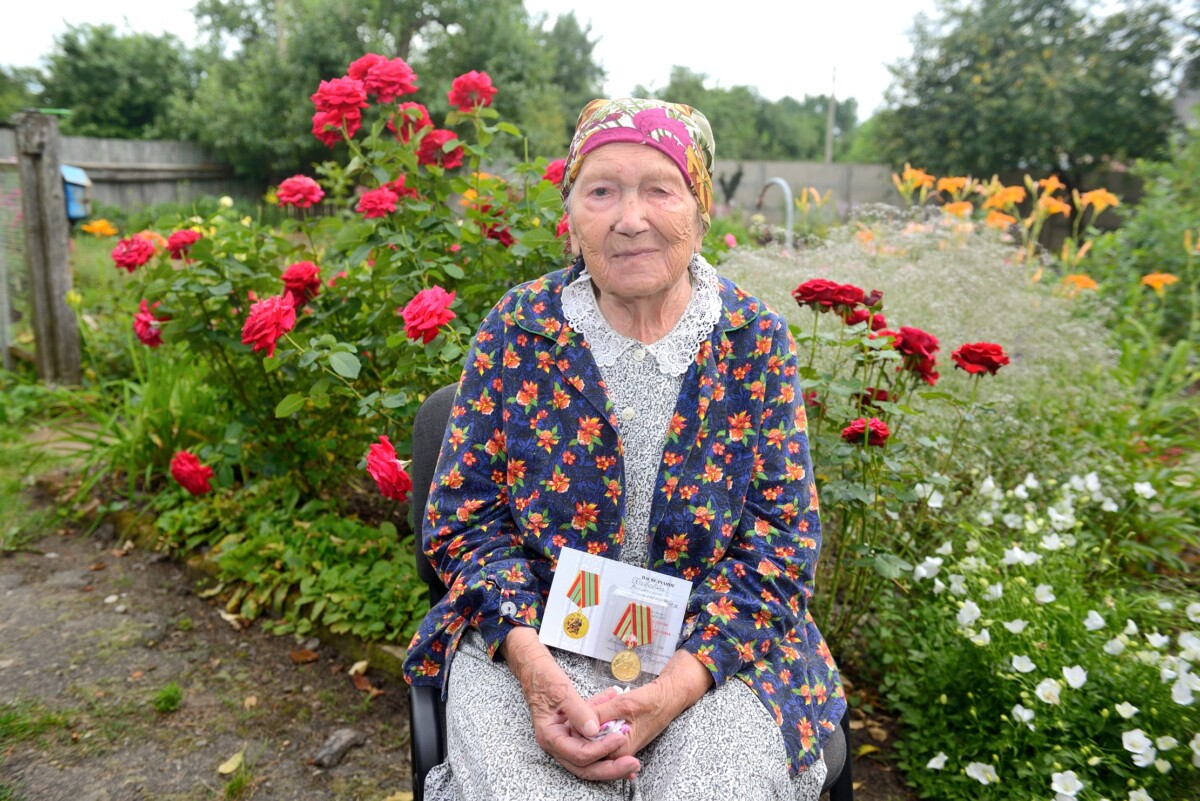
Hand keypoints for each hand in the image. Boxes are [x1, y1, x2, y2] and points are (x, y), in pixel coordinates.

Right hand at [501, 628, 640, 780]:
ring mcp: (565, 741)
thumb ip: (579, 711)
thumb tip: (594, 731)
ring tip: (632, 763)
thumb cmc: (544, 679)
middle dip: (610, 769)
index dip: (601, 749)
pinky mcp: (574, 735)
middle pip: (585, 767)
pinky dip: (608, 747)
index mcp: (550, 737)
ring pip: (590, 762)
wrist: (536, 671)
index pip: (578, 754)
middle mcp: (557, 745)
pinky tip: (624, 747)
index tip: (619, 739)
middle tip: (632, 764)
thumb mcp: (562, 692)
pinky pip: (592, 746)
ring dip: (611, 762)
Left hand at [590, 649, 713, 757]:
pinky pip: (600, 728)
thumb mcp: (623, 704)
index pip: (585, 746)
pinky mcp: (617, 737)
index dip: (578, 726)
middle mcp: (617, 753)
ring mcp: (616, 745)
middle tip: (594, 700)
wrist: (668, 698)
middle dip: (585, 719)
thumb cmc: (651, 702)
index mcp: (619, 751)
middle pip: (586, 741)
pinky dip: (599, 714)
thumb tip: (577, 722)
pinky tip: (606, 700)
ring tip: (605, 697)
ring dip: (593, 714)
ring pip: (592, 733)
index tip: (581, 707)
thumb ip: (599, 715)